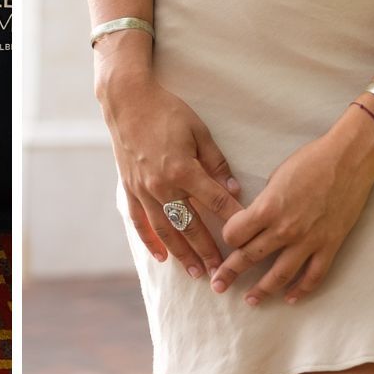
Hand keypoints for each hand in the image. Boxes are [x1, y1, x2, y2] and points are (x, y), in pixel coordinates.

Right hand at [99, 73, 245, 280]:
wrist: (128, 102)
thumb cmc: (167, 111)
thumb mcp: (199, 131)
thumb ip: (216, 161)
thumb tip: (233, 187)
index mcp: (182, 169)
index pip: (214, 200)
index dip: (231, 218)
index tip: (245, 236)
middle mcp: (161, 185)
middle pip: (189, 224)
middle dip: (206, 249)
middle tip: (221, 270)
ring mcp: (143, 189)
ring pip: (165, 230)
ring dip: (181, 253)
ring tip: (195, 272)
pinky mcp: (130, 189)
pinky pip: (140, 221)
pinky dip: (150, 240)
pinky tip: (161, 256)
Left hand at [211, 109, 373, 305]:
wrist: (350, 159)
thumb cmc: (312, 160)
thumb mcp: (277, 177)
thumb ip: (265, 203)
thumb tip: (257, 220)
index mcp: (268, 207)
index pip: (235, 234)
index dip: (227, 238)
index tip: (227, 242)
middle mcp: (285, 229)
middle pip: (249, 257)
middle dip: (230, 273)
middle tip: (218, 286)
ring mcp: (308, 240)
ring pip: (279, 275)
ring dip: (262, 291)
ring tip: (250, 301)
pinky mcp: (329, 245)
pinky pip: (313, 276)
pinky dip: (301, 290)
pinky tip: (289, 298)